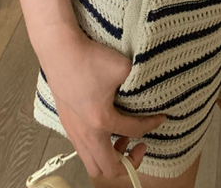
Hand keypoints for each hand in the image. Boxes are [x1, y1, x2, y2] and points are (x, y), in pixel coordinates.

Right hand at [41, 27, 166, 179]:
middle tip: (138, 146)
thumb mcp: (123, 67)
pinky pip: (82, 149)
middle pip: (107, 169)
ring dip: (109, 157)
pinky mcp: (66, 123)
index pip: (134, 132)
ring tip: (120, 139)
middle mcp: (86, 133)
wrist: (59, 50)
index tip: (160, 117)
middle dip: (127, 163)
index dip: (151, 125)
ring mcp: (73, 130)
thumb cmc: (89, 58)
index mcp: (101, 121)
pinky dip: (96, 148)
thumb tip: (146, 86)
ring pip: (91, 163)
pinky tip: (103, 127)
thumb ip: (137, 81)